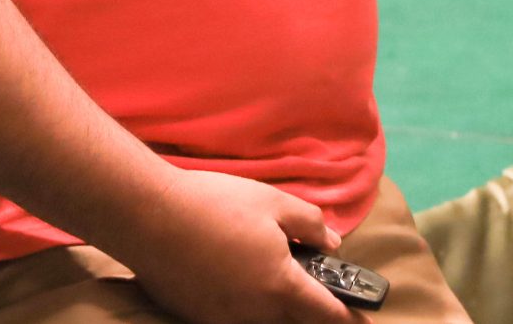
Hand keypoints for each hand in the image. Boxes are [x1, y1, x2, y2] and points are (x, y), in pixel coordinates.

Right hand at [114, 169, 351, 323]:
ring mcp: (224, 319)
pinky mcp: (197, 316)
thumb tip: (332, 241)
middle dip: (312, 312)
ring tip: (271, 276)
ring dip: (276, 308)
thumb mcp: (273, 202)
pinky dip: (244, 304)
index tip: (364, 319)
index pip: (328, 315)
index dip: (350, 317)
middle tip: (316, 292)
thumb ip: (311, 223)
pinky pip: (234, 317)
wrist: (148, 215)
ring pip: (264, 321)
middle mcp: (256, 314)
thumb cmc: (215, 204)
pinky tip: (234, 276)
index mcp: (282, 289)